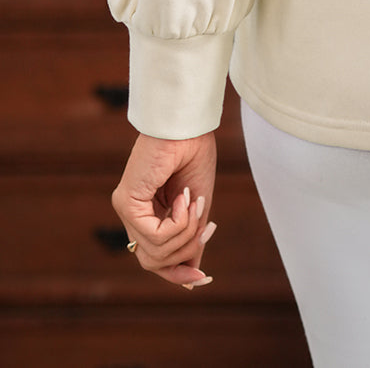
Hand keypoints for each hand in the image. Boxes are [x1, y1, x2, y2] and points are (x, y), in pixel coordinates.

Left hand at [111, 130, 217, 288]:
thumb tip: (192, 276)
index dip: (177, 273)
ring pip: (156, 254)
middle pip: (154, 263)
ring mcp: (127, 210)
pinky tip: (184, 197)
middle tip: (207, 225)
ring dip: (186, 232)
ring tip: (195, 202)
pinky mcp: (126, 203)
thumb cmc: (194, 155)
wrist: (189, 126)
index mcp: (149, 215)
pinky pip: (155, 237)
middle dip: (186, 252)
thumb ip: (190, 239)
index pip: (155, 260)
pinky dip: (178, 222)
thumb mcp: (197, 208)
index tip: (203, 278)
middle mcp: (133, 216)